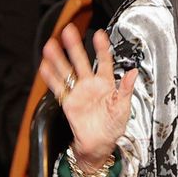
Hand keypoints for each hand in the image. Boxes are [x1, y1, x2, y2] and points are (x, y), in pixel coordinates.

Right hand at [41, 26, 135, 168]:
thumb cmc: (113, 127)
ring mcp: (78, 92)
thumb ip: (126, 89)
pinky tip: (44, 67)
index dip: (102, 48)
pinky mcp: (68, 102)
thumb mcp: (123, 108)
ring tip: (51, 46)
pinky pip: (58, 87)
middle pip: (81, 62)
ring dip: (58, 59)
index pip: (104, 62)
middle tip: (68, 31)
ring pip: (67, 71)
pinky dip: (51, 78)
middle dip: (74, 47)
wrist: (99, 144)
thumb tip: (133, 73)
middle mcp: (91, 85)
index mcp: (106, 84)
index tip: (99, 35)